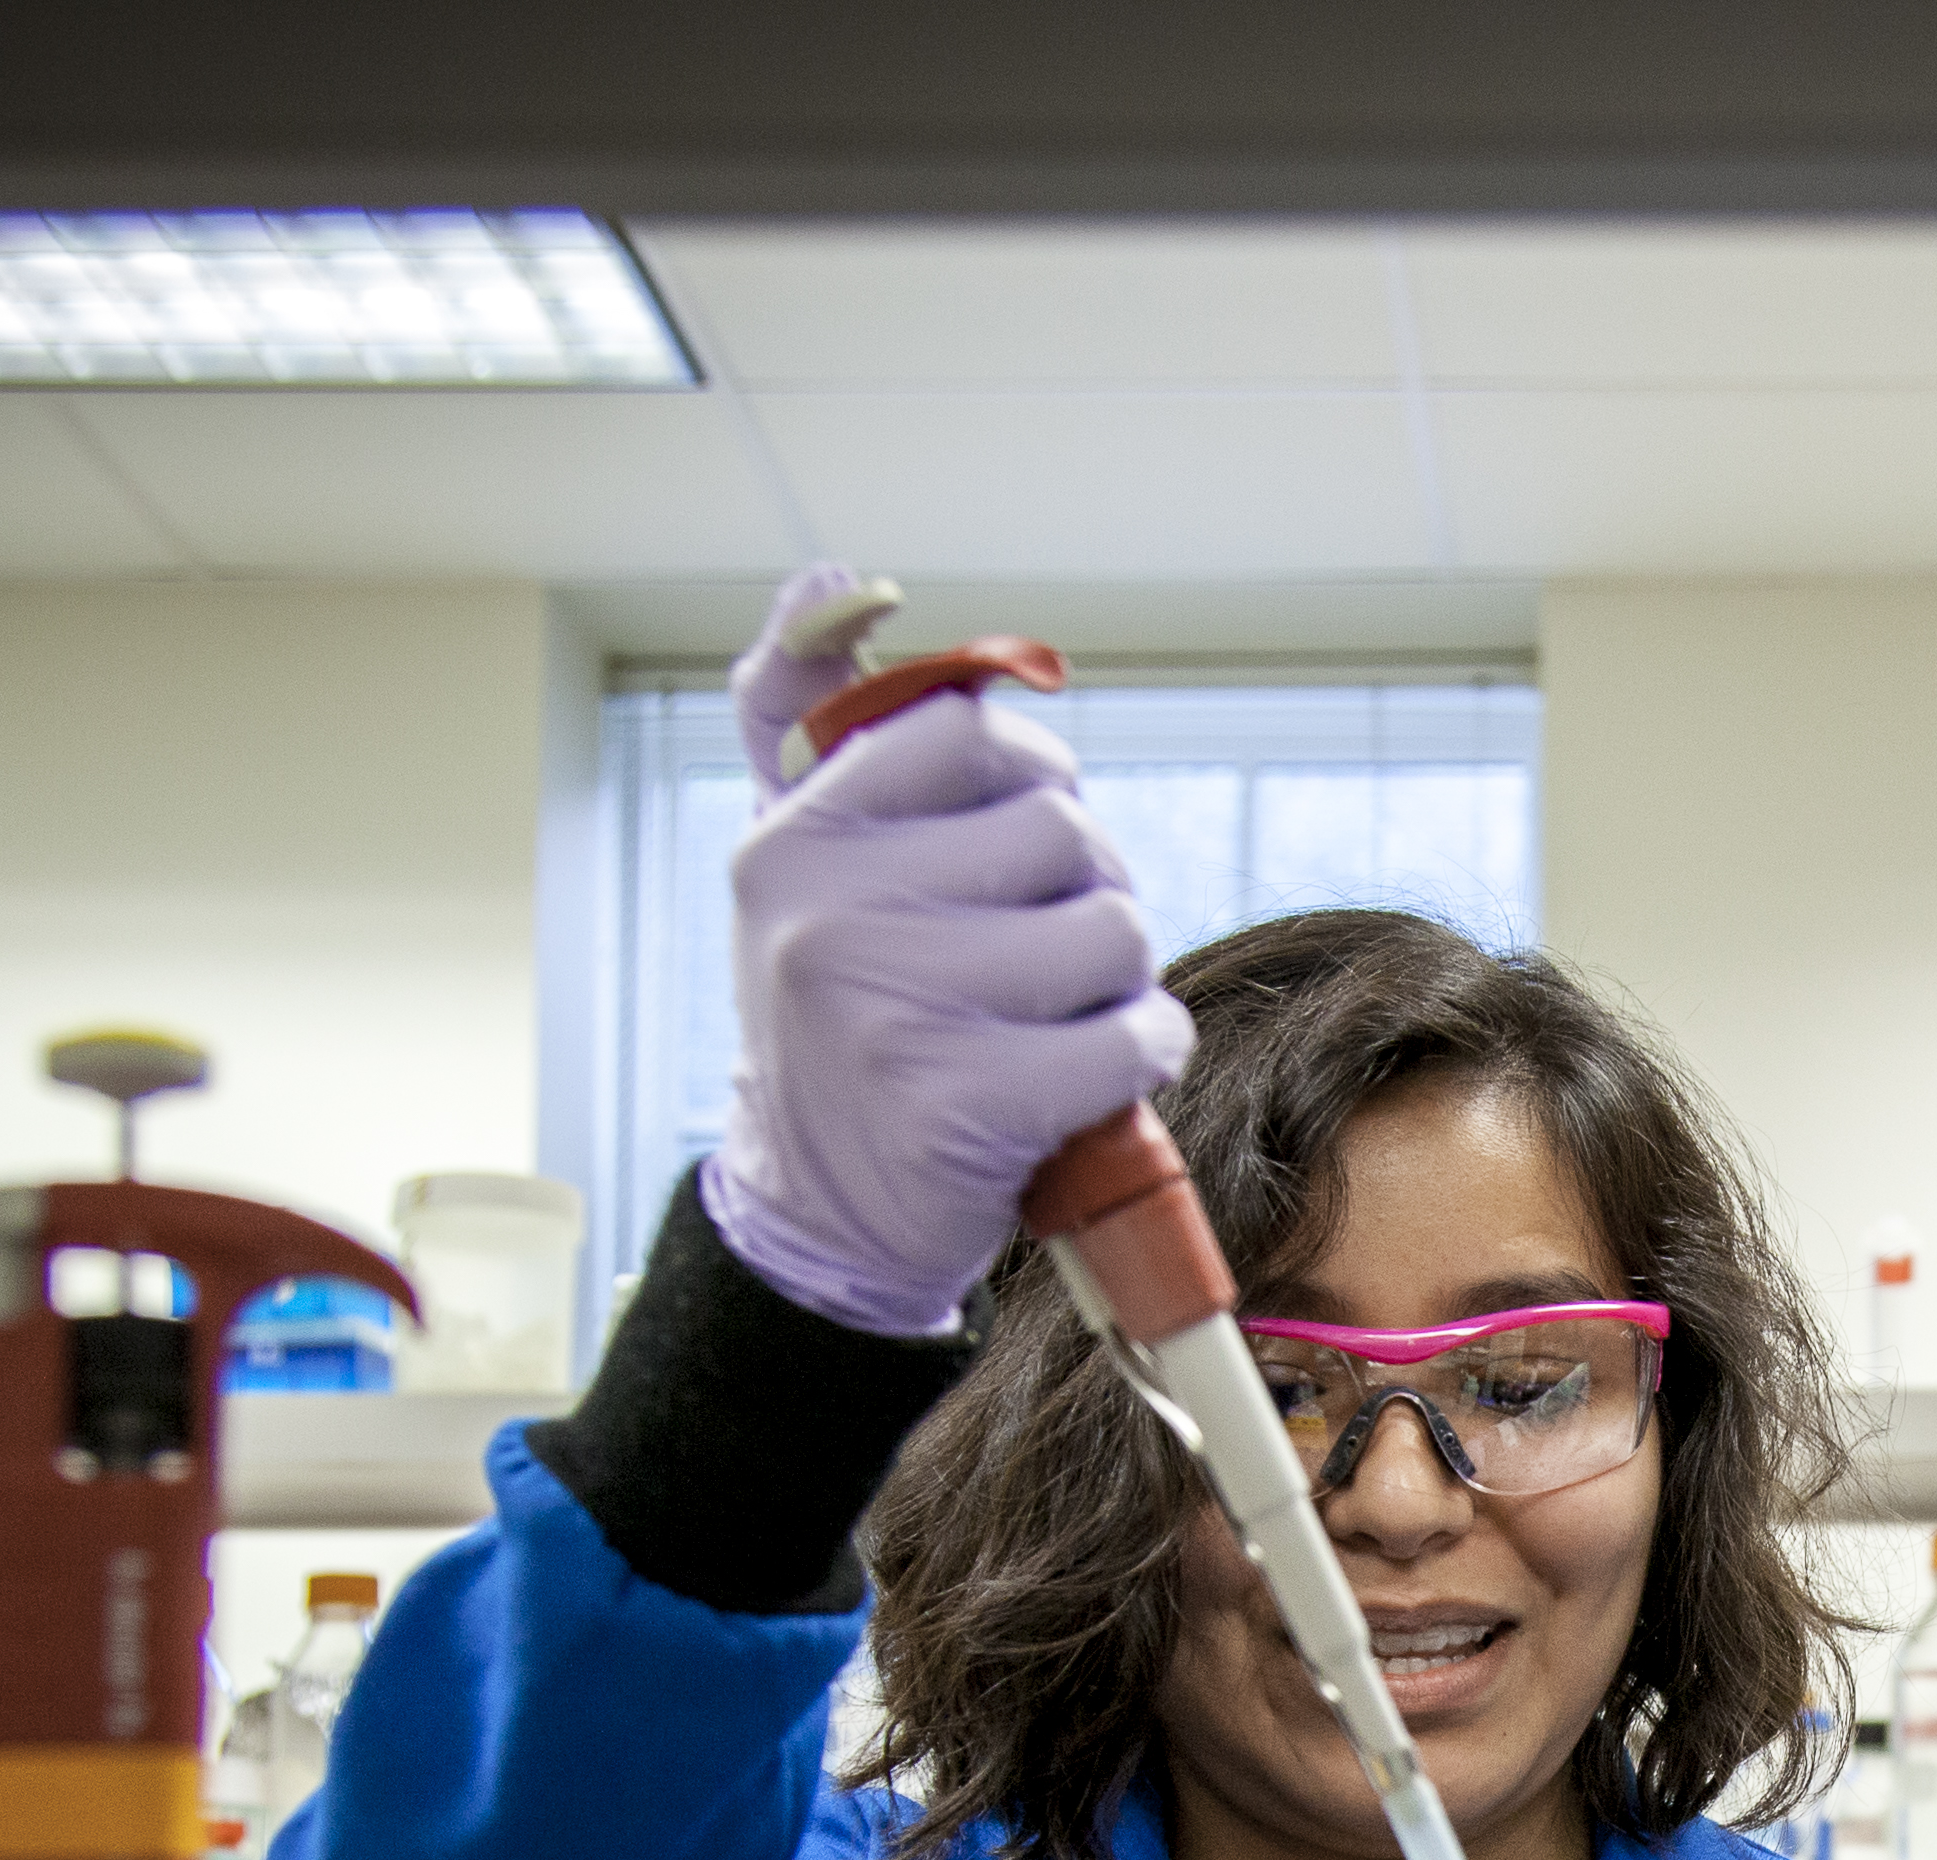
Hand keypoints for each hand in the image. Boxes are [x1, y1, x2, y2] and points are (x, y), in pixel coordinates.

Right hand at [704, 562, 1189, 1340]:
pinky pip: (1131, 1035)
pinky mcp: (966, 1107)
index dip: (1031, 783)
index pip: (973, 733)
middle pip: (1063, 830)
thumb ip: (812, 713)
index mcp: (796, 834)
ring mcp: (894, 1010)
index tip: (1013, 846)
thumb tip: (834, 574)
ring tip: (1053, 1017)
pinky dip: (1140, 1055)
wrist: (820, 1208)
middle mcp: (828, 912)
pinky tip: (1089, 1078)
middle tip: (1038, 954)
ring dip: (1114, 980)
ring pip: (1110, 928)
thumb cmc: (840, 1010)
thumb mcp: (802, 857)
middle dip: (1082, 889)